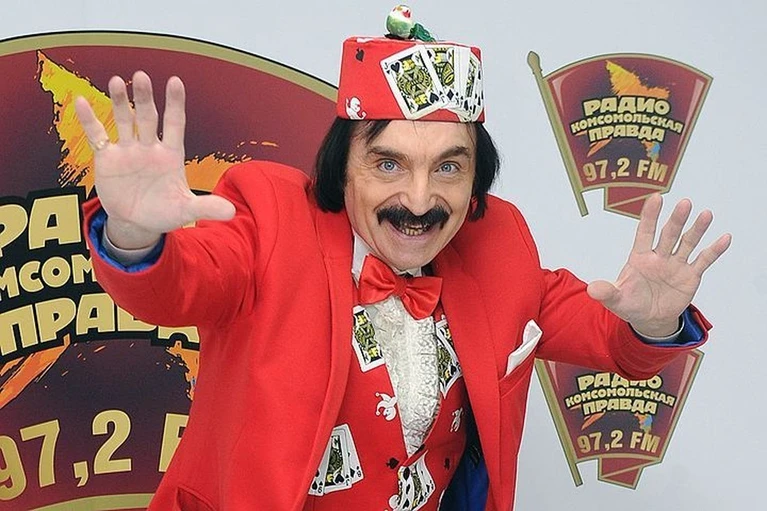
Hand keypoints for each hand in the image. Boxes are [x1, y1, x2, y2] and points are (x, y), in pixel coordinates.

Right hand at [74, 71, 234, 248]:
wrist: (137, 223)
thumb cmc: (165, 212)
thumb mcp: (186, 211)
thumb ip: (206, 207)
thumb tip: (231, 211)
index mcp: (171, 155)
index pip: (175, 124)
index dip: (175, 104)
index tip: (175, 81)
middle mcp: (150, 147)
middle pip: (148, 117)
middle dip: (145, 98)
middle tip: (141, 76)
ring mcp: (128, 151)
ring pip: (124, 121)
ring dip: (120, 103)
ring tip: (116, 81)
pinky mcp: (108, 159)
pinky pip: (98, 136)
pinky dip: (89, 121)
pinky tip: (82, 102)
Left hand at [587, 194, 730, 336]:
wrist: (649, 320)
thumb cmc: (630, 304)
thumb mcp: (616, 300)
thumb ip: (607, 292)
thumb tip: (592, 290)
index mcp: (640, 258)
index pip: (645, 233)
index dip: (650, 216)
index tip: (656, 197)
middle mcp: (659, 257)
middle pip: (669, 234)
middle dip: (676, 220)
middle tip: (684, 203)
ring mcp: (676, 265)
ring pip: (688, 243)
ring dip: (697, 229)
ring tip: (706, 214)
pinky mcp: (690, 276)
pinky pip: (703, 261)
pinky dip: (714, 250)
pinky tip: (724, 238)